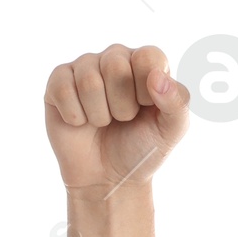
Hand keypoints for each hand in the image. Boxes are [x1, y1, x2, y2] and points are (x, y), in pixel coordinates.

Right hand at [43, 43, 188, 197]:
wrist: (109, 180)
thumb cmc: (142, 150)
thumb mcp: (171, 132)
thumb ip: (178, 103)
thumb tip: (158, 77)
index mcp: (145, 63)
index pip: (148, 57)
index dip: (147, 90)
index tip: (146, 109)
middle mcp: (115, 58)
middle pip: (115, 66)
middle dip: (122, 106)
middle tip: (123, 120)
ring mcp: (85, 67)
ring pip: (89, 80)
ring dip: (99, 115)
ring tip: (103, 123)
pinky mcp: (59, 82)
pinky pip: (63, 89)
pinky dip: (76, 117)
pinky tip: (81, 123)